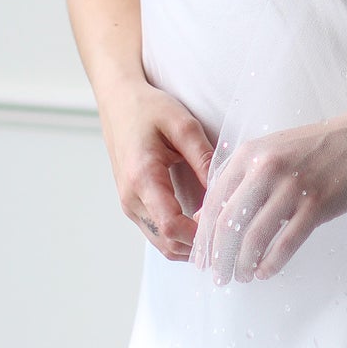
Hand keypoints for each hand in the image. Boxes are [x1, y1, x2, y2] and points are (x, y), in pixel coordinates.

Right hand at [103, 84, 215, 259]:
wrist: (117, 102)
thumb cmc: (149, 108)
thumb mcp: (183, 125)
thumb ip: (204, 158)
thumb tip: (224, 191)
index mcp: (142, 178)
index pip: (172, 226)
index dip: (200, 233)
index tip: (224, 222)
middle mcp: (131, 198)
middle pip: (168, 243)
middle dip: (199, 245)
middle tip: (229, 232)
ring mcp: (129, 204)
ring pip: (162, 245)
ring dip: (190, 246)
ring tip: (219, 231)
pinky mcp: (132, 205)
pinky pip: (157, 234)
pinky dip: (179, 238)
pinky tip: (202, 226)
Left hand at [189, 100, 346, 284]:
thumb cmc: (315, 148)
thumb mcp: (270, 153)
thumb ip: (238, 180)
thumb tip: (204, 216)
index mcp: (249, 154)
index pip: (214, 202)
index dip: (203, 236)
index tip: (201, 258)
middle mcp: (265, 168)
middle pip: (229, 223)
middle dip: (218, 257)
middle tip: (218, 277)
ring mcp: (292, 187)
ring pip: (255, 237)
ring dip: (243, 264)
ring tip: (241, 277)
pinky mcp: (317, 204)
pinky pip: (287, 243)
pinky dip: (272, 263)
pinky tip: (265, 272)